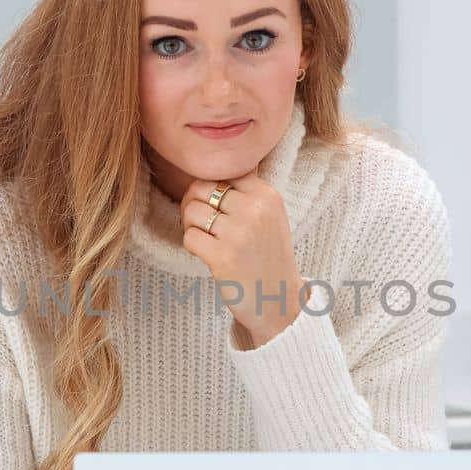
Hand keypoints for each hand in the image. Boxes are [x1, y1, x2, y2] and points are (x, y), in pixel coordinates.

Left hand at [177, 171, 307, 347]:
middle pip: (201, 188)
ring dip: (191, 226)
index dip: (210, 188)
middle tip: (200, 223)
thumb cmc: (268, 257)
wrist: (280, 302)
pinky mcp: (223, 256)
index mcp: (267, 195)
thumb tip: (209, 167)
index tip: (214, 206)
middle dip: (193, 203)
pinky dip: (193, 246)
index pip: (223, 173)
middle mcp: (255, 209)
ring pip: (191, 211)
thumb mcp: (269, 216)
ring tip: (205, 239)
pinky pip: (189, 237)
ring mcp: (239, 233)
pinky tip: (208, 255)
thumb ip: (245, 192)